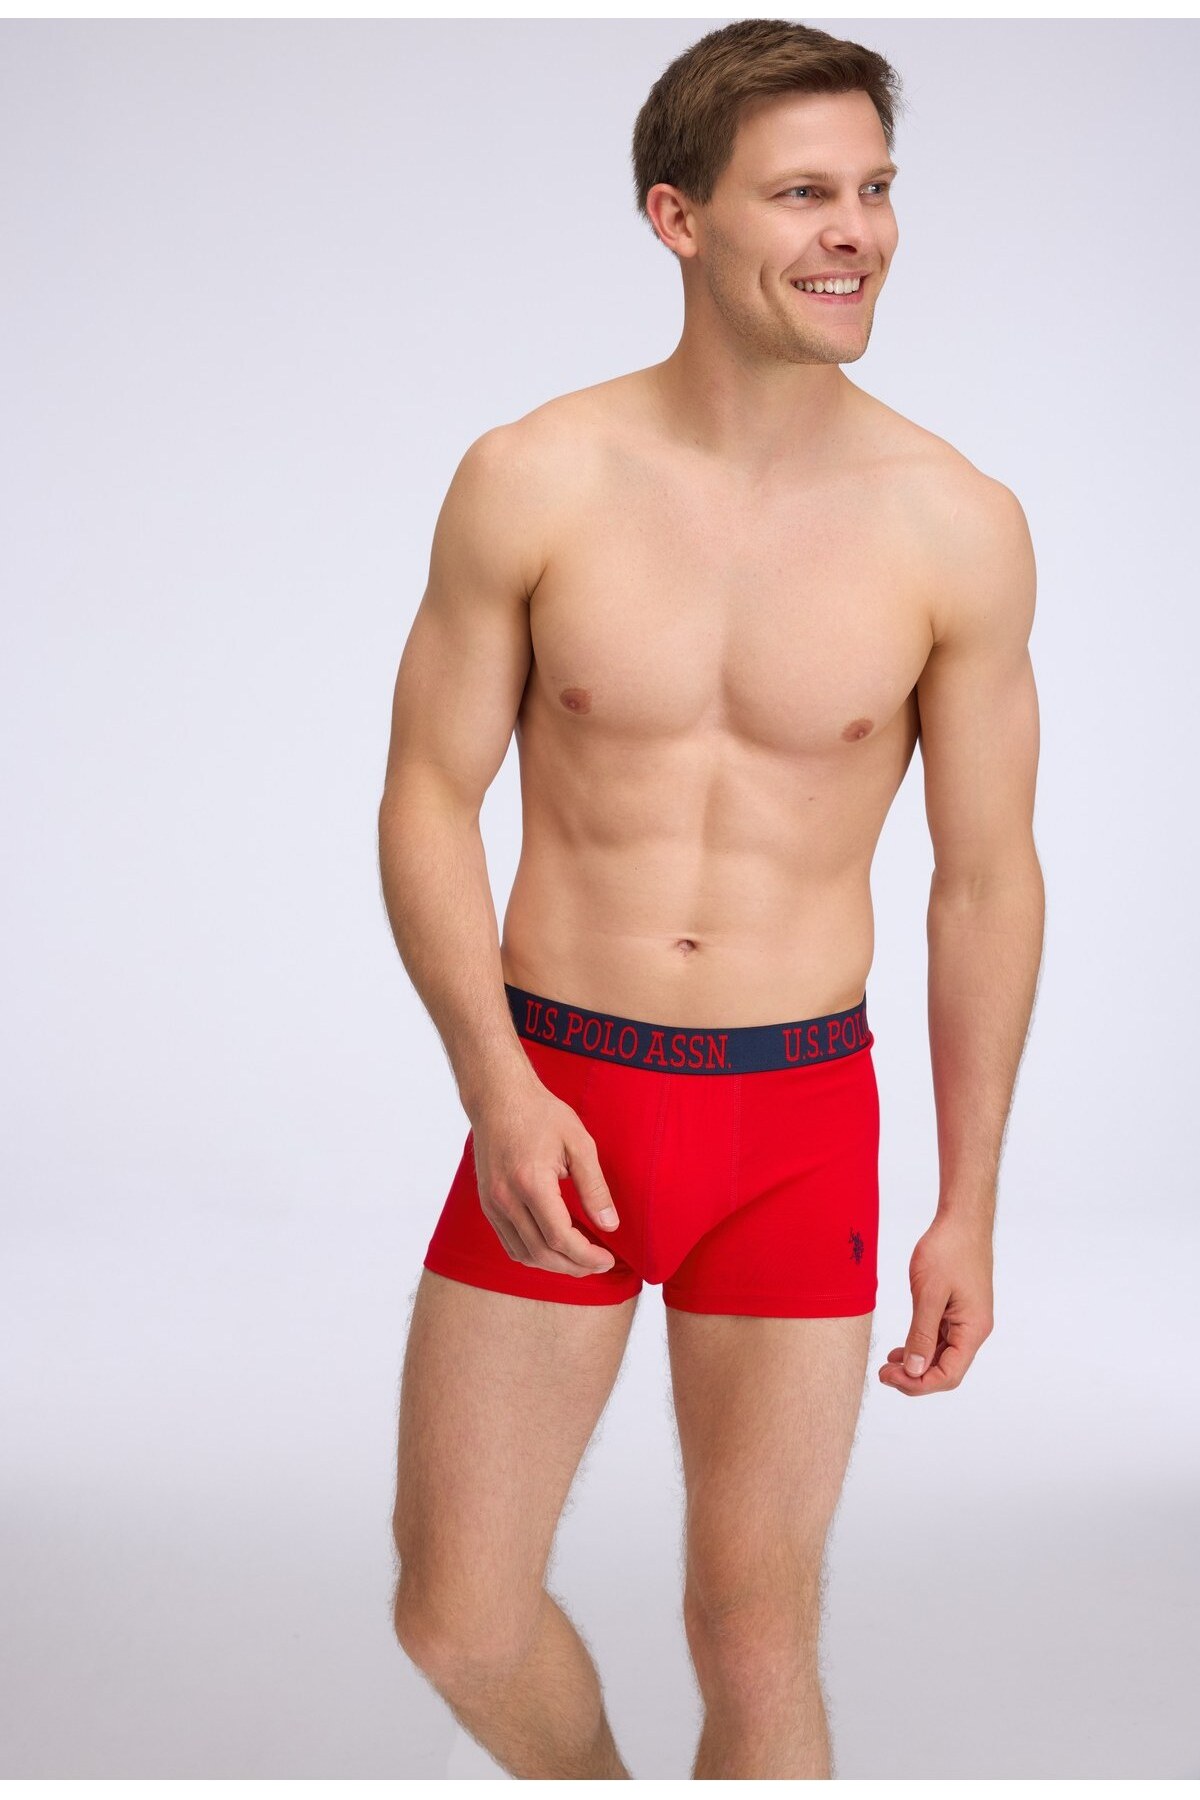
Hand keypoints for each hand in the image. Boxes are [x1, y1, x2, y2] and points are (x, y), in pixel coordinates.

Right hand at [471, 1075, 620, 1275]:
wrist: (499, 1098)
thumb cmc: (541, 1114)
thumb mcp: (579, 1143)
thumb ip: (595, 1187)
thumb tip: (610, 1225)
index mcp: (531, 1183)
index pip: (560, 1238)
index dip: (587, 1256)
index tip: (607, 1259)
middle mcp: (506, 1198)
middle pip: (542, 1253)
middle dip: (574, 1266)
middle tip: (599, 1264)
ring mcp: (493, 1204)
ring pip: (523, 1254)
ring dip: (554, 1265)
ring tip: (580, 1260)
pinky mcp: (488, 1204)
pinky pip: (509, 1243)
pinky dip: (533, 1254)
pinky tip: (554, 1248)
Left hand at [878, 1212, 993, 1396]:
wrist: (962, 1221)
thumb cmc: (948, 1251)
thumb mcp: (929, 1294)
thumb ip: (921, 1334)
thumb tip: (915, 1371)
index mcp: (973, 1330)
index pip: (949, 1374)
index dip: (919, 1384)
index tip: (890, 1376)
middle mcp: (973, 1330)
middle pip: (946, 1370)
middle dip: (915, 1377)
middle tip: (883, 1373)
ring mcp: (965, 1320)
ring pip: (941, 1356)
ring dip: (916, 1364)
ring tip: (887, 1365)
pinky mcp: (956, 1310)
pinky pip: (939, 1338)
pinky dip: (920, 1347)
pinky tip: (900, 1350)